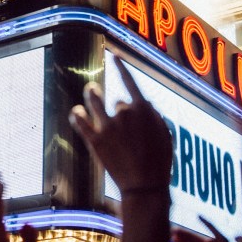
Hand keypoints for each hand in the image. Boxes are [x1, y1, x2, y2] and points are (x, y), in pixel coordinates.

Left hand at [69, 57, 171, 194]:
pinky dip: (77, 115)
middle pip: (117, 102)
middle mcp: (124, 112)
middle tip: (124, 127)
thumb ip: (152, 115)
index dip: (121, 67)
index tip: (113, 55)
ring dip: (91, 94)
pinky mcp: (95, 139)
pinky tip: (76, 112)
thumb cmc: (159, 162)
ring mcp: (108, 125)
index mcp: (143, 109)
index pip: (129, 81)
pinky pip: (80, 121)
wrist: (145, 186)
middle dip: (119, 110)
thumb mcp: (164, 134)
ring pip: (94, 101)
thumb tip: (140, 103)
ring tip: (91, 90)